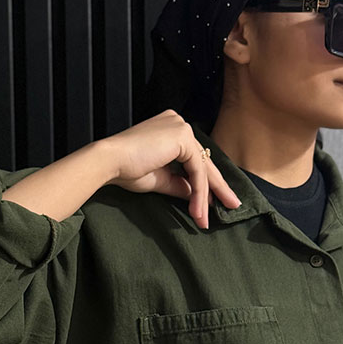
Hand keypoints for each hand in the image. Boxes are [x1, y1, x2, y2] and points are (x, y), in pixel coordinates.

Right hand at [104, 109, 240, 227]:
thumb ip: (180, 185)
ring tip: (206, 220)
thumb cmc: (126, 169)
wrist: (110, 162)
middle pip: (204, 162)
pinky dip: (199, 192)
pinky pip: (197, 170)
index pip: (195, 159)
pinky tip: (197, 210)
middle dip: (218, 188)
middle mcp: (178, 124)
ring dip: (205, 197)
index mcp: (171, 130)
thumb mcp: (160, 179)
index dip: (206, 183)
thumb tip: (198, 196)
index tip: (215, 203)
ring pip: (202, 168)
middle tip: (233, 206)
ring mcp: (181, 127)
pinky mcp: (182, 136)